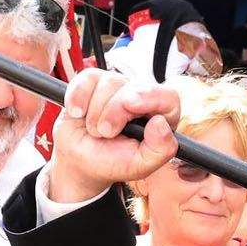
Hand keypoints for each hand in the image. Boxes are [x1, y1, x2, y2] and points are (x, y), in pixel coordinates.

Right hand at [48, 67, 180, 205]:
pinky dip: (78, 98)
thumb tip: (160, 123)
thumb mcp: (138, 166)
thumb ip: (159, 150)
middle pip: (135, 88)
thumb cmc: (111, 163)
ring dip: (96, 112)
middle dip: (115, 111)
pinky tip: (78, 114)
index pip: (168, 98)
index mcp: (159, 117)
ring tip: (94, 130)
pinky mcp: (93, 82)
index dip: (151, 97)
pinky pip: (87, 79)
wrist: (79, 162)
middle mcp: (141, 98)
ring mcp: (117, 87)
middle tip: (106, 132)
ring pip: (110, 82)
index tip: (131, 105)